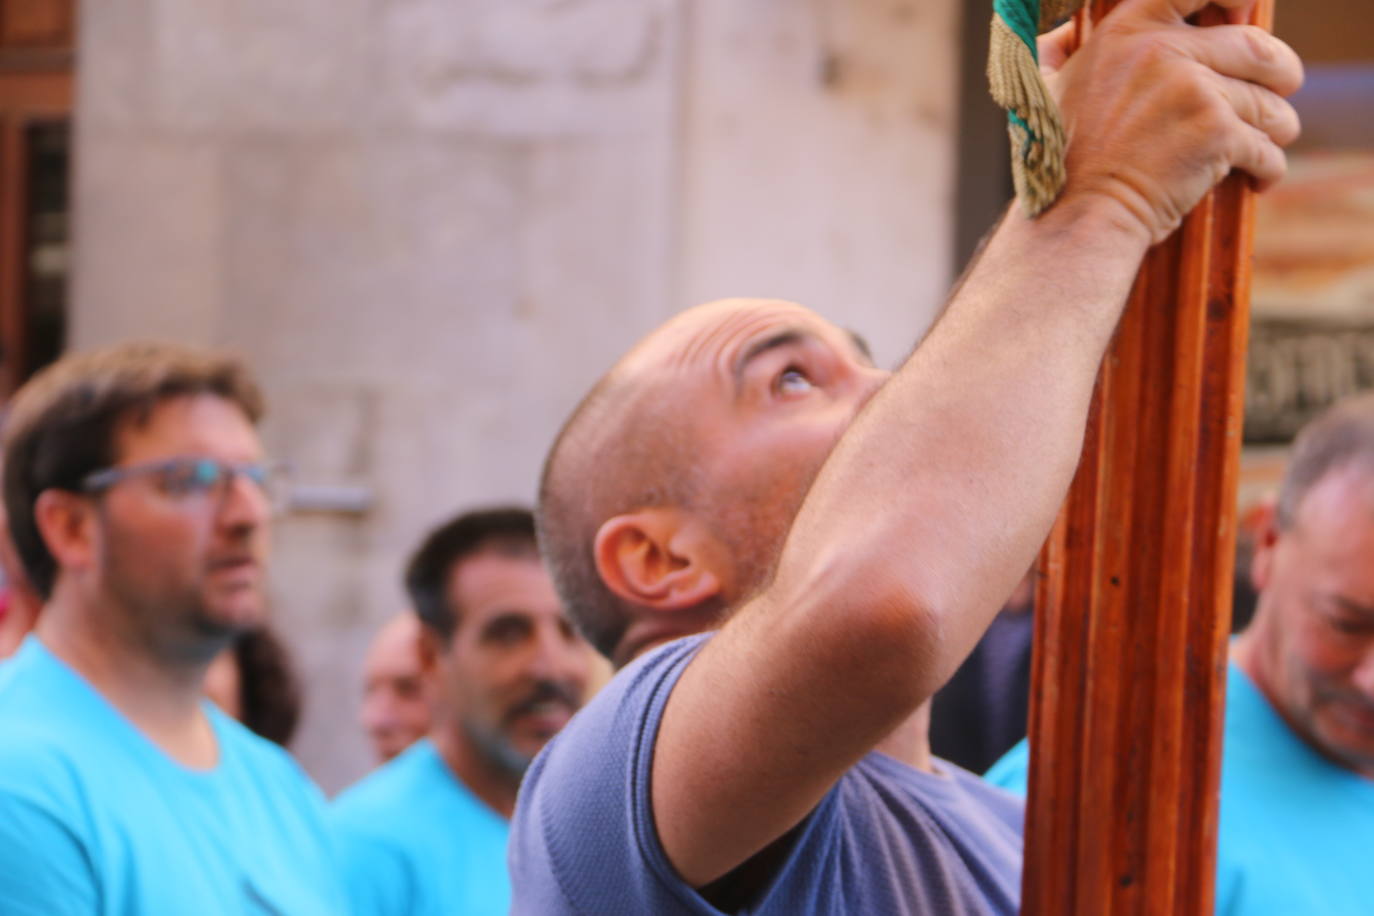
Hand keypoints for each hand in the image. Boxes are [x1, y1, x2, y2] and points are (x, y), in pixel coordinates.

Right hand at [1038, 0, 1302, 244]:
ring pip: (1268, 102)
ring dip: (1277, 125)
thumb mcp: (1044, 91)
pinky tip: (1258, 179)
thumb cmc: (1059, 163)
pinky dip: (1269, 166)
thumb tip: (1067, 30)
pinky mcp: (1218, 134)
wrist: (1079, 216)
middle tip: (1283, 86)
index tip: (1244, 9)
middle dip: (1281, 69)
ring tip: (1270, 140)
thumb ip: (1059, 50)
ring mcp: (1195, 92)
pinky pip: (1266, 146)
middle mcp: (1163, 53)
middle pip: (1255, 46)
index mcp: (1126, 34)